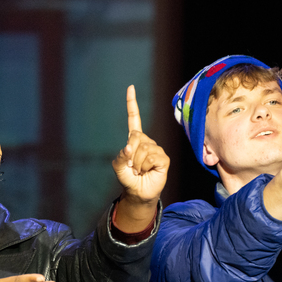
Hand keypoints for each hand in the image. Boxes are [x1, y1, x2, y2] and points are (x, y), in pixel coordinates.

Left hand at [112, 85, 167, 232]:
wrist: (139, 193)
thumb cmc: (129, 179)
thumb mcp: (118, 167)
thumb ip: (120, 157)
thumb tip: (130, 148)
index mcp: (135, 139)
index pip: (134, 119)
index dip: (132, 104)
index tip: (131, 88)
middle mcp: (147, 141)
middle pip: (135, 138)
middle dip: (130, 154)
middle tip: (132, 166)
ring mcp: (156, 149)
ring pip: (142, 150)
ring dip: (137, 164)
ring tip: (140, 170)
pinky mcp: (163, 158)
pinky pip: (152, 157)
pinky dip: (146, 167)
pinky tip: (148, 171)